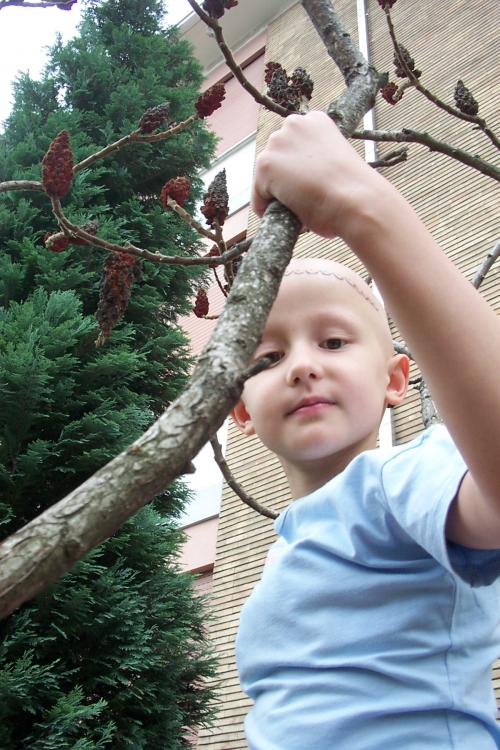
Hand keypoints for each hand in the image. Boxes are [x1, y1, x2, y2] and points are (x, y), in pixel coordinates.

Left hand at [251, 111, 385, 240]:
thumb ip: (316, 162)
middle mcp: (294, 124)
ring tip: (301, 206)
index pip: (293, 147)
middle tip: (306, 198)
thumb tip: (302, 180)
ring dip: (279, 194)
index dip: (301, 170)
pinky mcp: (265, 165)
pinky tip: (288, 215)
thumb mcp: (336, 163)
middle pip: (277, 159)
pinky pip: (258, 197)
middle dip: (286, 180)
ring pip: (266, 178)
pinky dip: (268, 210)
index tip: (313, 184)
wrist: (356, 201)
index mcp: (315, 120)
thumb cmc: (354, 190)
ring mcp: (277, 143)